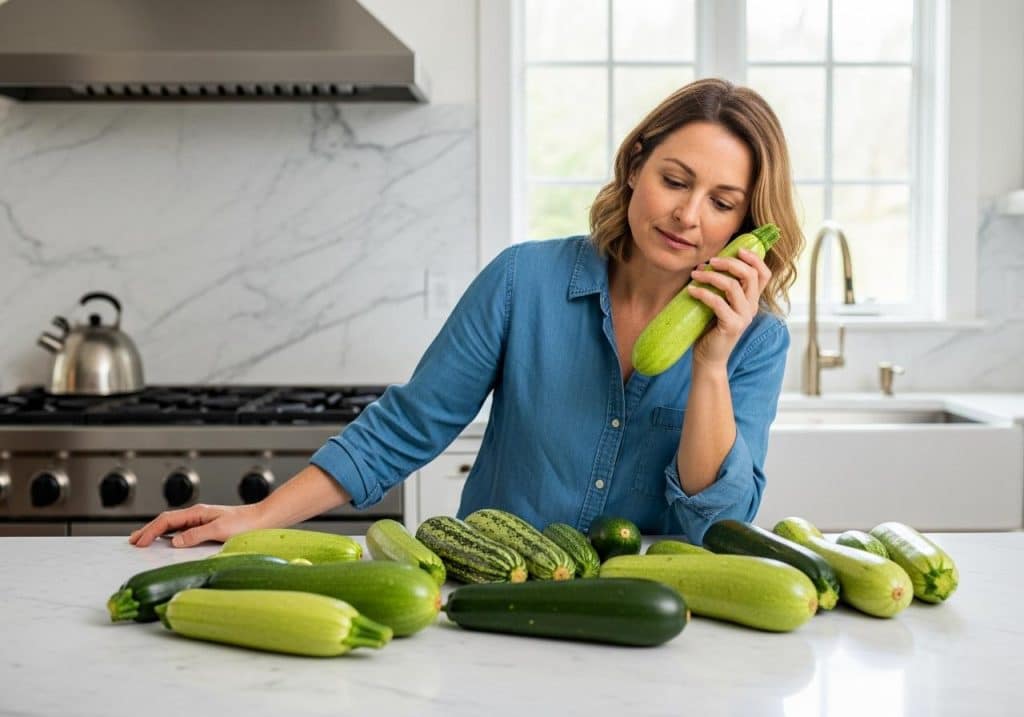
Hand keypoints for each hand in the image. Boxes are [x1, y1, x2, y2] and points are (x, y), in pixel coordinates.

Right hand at [129, 502, 266, 548]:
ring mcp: (203, 520)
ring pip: (173, 525)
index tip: (138, 542)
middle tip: (133, 541)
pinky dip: (170, 535)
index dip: (150, 530)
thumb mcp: (219, 530)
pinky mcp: (208, 527)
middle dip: (148, 530)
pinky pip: (183, 530)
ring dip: (157, 532)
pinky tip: (168, 542)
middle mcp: (198, 515)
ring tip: (144, 541)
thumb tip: (175, 542)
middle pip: (167, 521)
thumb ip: (196, 535)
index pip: (167, 520)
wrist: (264, 519)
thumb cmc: (246, 524)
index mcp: (198, 513)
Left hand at [686, 248, 772, 368]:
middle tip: (710, 261)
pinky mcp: (731, 326)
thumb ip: (719, 287)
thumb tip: (705, 264)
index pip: (764, 274)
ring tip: (695, 274)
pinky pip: (718, 303)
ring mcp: (743, 317)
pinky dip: (703, 293)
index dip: (754, 258)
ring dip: (711, 276)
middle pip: (750, 275)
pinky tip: (691, 291)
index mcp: (752, 300)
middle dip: (729, 263)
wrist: (708, 359)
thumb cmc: (710, 330)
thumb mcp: (718, 304)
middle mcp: (752, 307)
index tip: (737, 249)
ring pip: (733, 286)